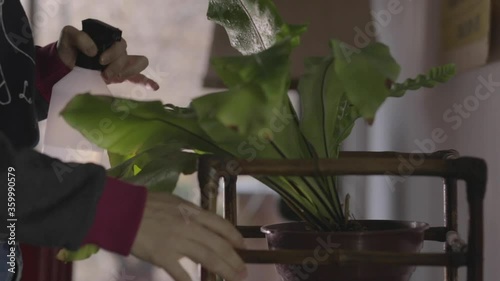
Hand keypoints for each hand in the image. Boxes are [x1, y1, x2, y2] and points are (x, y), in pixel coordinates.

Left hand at [56, 25, 158, 89]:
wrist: (64, 67)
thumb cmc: (68, 50)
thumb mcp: (68, 37)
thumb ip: (79, 37)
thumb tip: (94, 51)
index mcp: (109, 41)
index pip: (121, 45)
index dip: (113, 53)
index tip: (100, 60)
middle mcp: (117, 52)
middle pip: (129, 57)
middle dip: (118, 66)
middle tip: (104, 73)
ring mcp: (120, 65)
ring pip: (137, 65)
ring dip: (128, 72)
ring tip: (114, 78)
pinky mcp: (120, 76)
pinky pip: (139, 78)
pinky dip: (147, 82)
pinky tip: (154, 87)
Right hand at [131, 192, 247, 280]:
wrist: (122, 210)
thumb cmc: (145, 203)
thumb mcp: (173, 201)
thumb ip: (189, 213)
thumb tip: (203, 223)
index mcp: (192, 212)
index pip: (220, 225)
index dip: (235, 236)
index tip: (243, 246)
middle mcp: (189, 227)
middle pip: (218, 245)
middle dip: (234, 259)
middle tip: (243, 271)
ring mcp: (177, 242)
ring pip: (207, 258)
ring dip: (223, 270)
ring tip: (234, 278)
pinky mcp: (162, 255)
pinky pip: (180, 272)